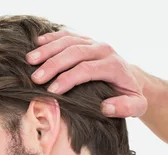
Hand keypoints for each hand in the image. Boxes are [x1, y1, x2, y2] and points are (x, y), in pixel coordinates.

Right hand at [26, 30, 146, 117]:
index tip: (52, 91)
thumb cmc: (129, 95)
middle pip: (75, 52)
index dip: (68, 79)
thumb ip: (126, 108)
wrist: (131, 78)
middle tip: (35, 78)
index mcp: (114, 66)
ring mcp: (93, 42)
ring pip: (68, 40)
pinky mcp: (85, 39)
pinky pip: (67, 34)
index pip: (87, 69)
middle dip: (53, 65)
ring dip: (48, 50)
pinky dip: (51, 38)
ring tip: (30, 61)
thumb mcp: (136, 106)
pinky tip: (36, 45)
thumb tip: (105, 107)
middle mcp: (103, 49)